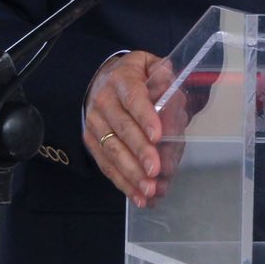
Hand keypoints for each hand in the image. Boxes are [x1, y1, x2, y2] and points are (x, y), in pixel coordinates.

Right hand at [83, 51, 181, 207]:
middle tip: (156, 170)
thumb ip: (166, 78)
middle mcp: (104, 102)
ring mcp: (94, 124)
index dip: (145, 117)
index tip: (158, 136)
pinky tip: (139, 197)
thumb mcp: (151, 66)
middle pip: (122, 129)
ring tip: (149, 189)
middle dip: (140, 152)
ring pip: (112, 152)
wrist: (102, 79)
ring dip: (131, 174)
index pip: (133, 98)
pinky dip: (123, 183)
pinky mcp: (91, 142)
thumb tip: (173, 98)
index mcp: (121, 79)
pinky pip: (106, 165)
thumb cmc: (135, 76)